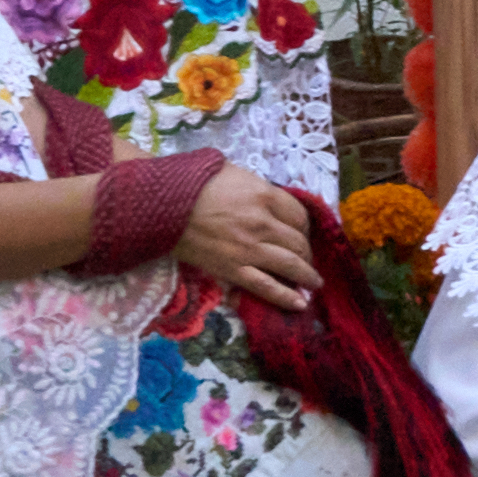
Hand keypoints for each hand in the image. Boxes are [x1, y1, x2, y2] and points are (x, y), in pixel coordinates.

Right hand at [175, 167, 320, 310]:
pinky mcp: (233, 270)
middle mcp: (263, 224)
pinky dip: (286, 296)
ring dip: (306, 275)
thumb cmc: (196, 183)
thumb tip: (274, 201)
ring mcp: (249, 249)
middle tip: (307, 258)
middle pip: (299, 242)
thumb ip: (260, 189)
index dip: (304, 226)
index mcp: (266, 196)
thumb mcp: (236, 173)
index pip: (300, 216)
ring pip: (290, 265)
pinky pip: (266, 287)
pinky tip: (300, 303)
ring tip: (313, 283)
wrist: (163, 205)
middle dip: (307, 252)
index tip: (302, 232)